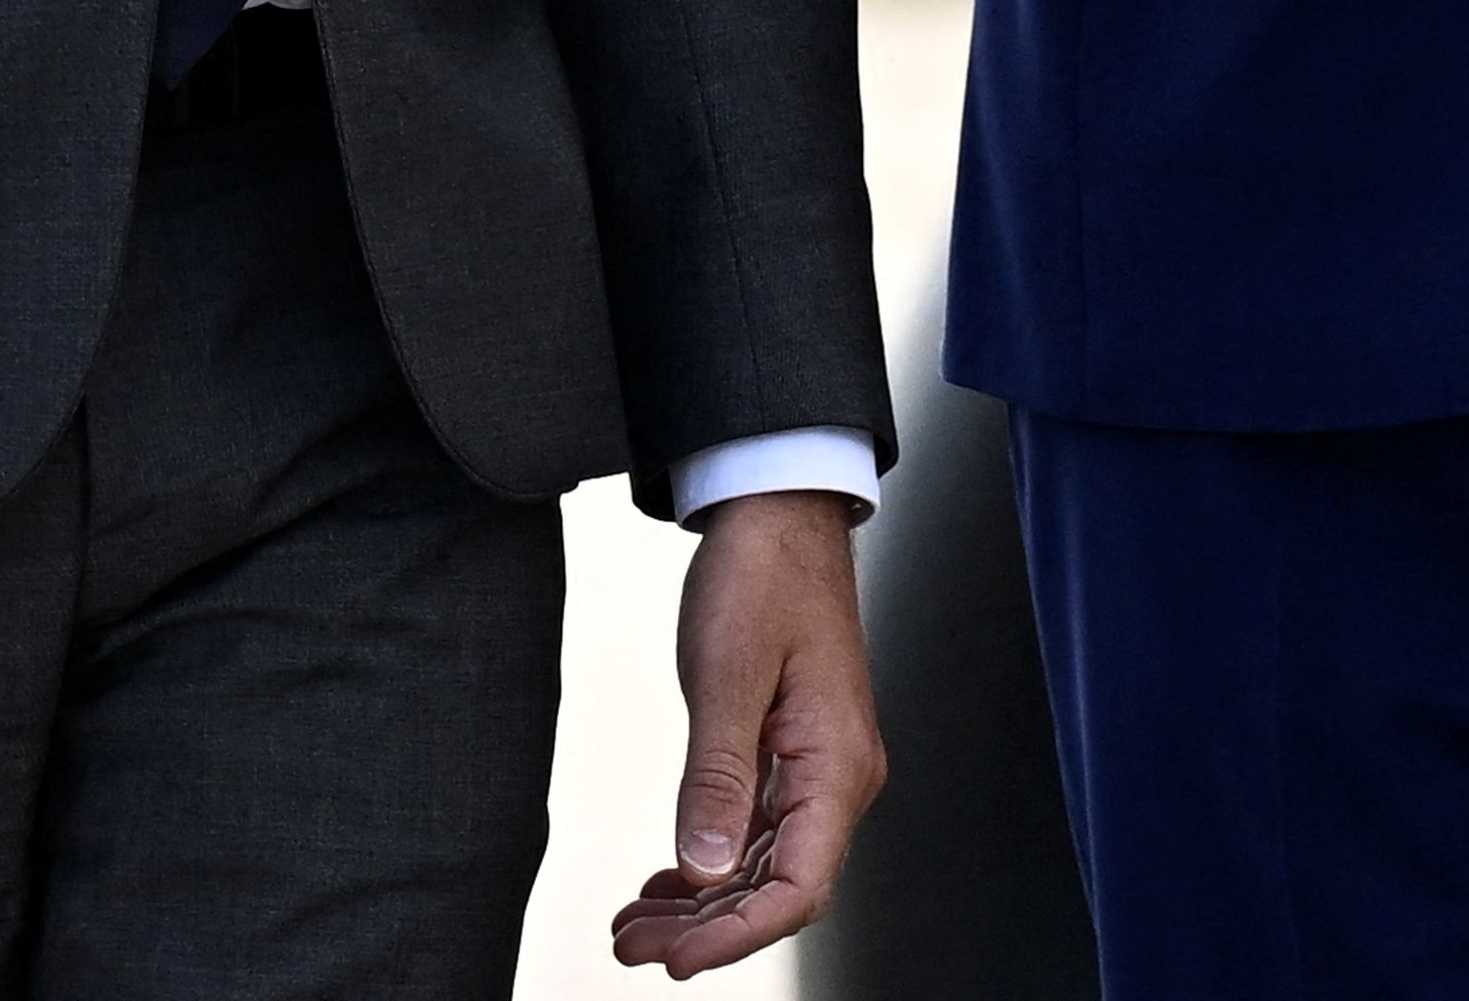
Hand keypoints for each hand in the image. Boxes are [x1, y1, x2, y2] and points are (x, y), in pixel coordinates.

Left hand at [611, 489, 883, 975]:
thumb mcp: (726, 675)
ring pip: (763, 868)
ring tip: (633, 927)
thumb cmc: (762, 576)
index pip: (799, 887)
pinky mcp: (791, 755)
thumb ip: (716, 778)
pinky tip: (666, 884)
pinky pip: (757, 834)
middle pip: (779, 889)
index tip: (677, 960)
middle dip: (706, 930)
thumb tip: (706, 872)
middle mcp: (837, 778)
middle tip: (631, 947)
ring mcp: (816, 769)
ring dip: (701, 905)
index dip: (739, 936)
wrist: (778, 512)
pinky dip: (711, 867)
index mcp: (836, 764)